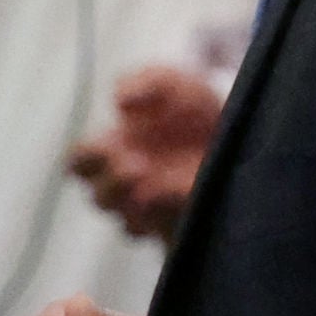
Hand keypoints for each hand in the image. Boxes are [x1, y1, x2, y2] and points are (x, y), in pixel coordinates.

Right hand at [69, 65, 223, 240]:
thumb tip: (122, 103)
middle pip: (101, 199)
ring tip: (158, 185)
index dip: (86, 158)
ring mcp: (154, 208)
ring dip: (139, 209)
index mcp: (112, 149)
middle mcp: (127, 183)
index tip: (108, 145)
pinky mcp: (183, 221)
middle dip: (115, 184)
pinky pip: (167, 234)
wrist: (236, 127)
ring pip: (130, 225)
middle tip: (137, 166)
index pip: (79, 163)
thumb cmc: (189, 104)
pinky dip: (171, 217)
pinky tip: (181, 193)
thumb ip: (143, 83)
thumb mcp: (168, 81)